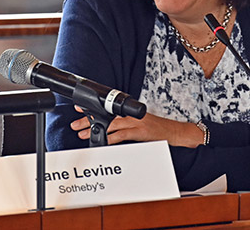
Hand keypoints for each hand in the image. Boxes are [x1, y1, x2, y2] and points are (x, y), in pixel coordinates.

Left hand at [69, 106, 203, 146]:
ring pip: (110, 124)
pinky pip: (122, 135)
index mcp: (129, 111)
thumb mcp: (138, 123)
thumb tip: (107, 128)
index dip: (92, 109)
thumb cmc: (156, 129)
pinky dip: (111, 138)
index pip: (107, 108)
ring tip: (82, 134)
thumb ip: (123, 124)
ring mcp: (136, 122)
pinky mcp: (140, 131)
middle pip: (105, 116)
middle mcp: (130, 114)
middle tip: (75, 125)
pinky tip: (102, 141)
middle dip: (88, 120)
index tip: (79, 109)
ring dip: (95, 130)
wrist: (174, 132)